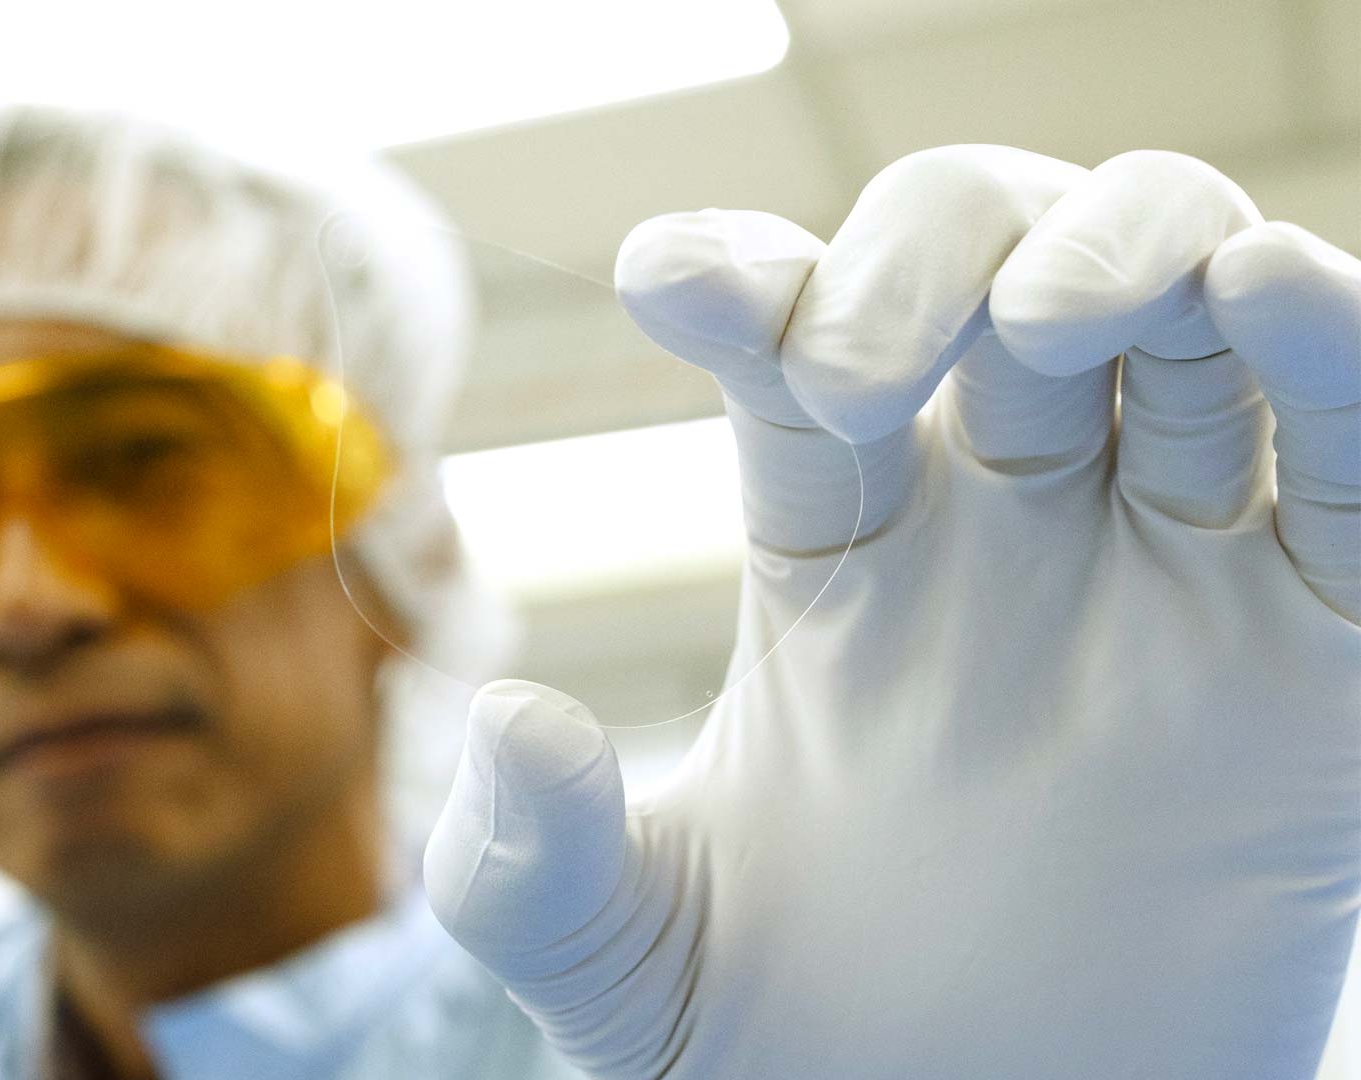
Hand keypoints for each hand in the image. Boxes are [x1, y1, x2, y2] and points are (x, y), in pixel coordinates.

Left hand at [425, 145, 1360, 1078]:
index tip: (668, 285)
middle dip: (932, 253)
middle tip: (860, 366)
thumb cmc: (784, 1053)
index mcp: (836, 552)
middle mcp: (1003, 526)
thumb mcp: (620, 963)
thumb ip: (530, 862)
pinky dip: (1339, 355)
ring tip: (1061, 311)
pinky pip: (1356, 472)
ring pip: (1186, 313)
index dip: (747, 282)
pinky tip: (1276, 291)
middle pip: (991, 267)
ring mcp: (1170, 575)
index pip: (798, 348)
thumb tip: (515, 720)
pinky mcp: (1318, 663)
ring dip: (1134, 245)